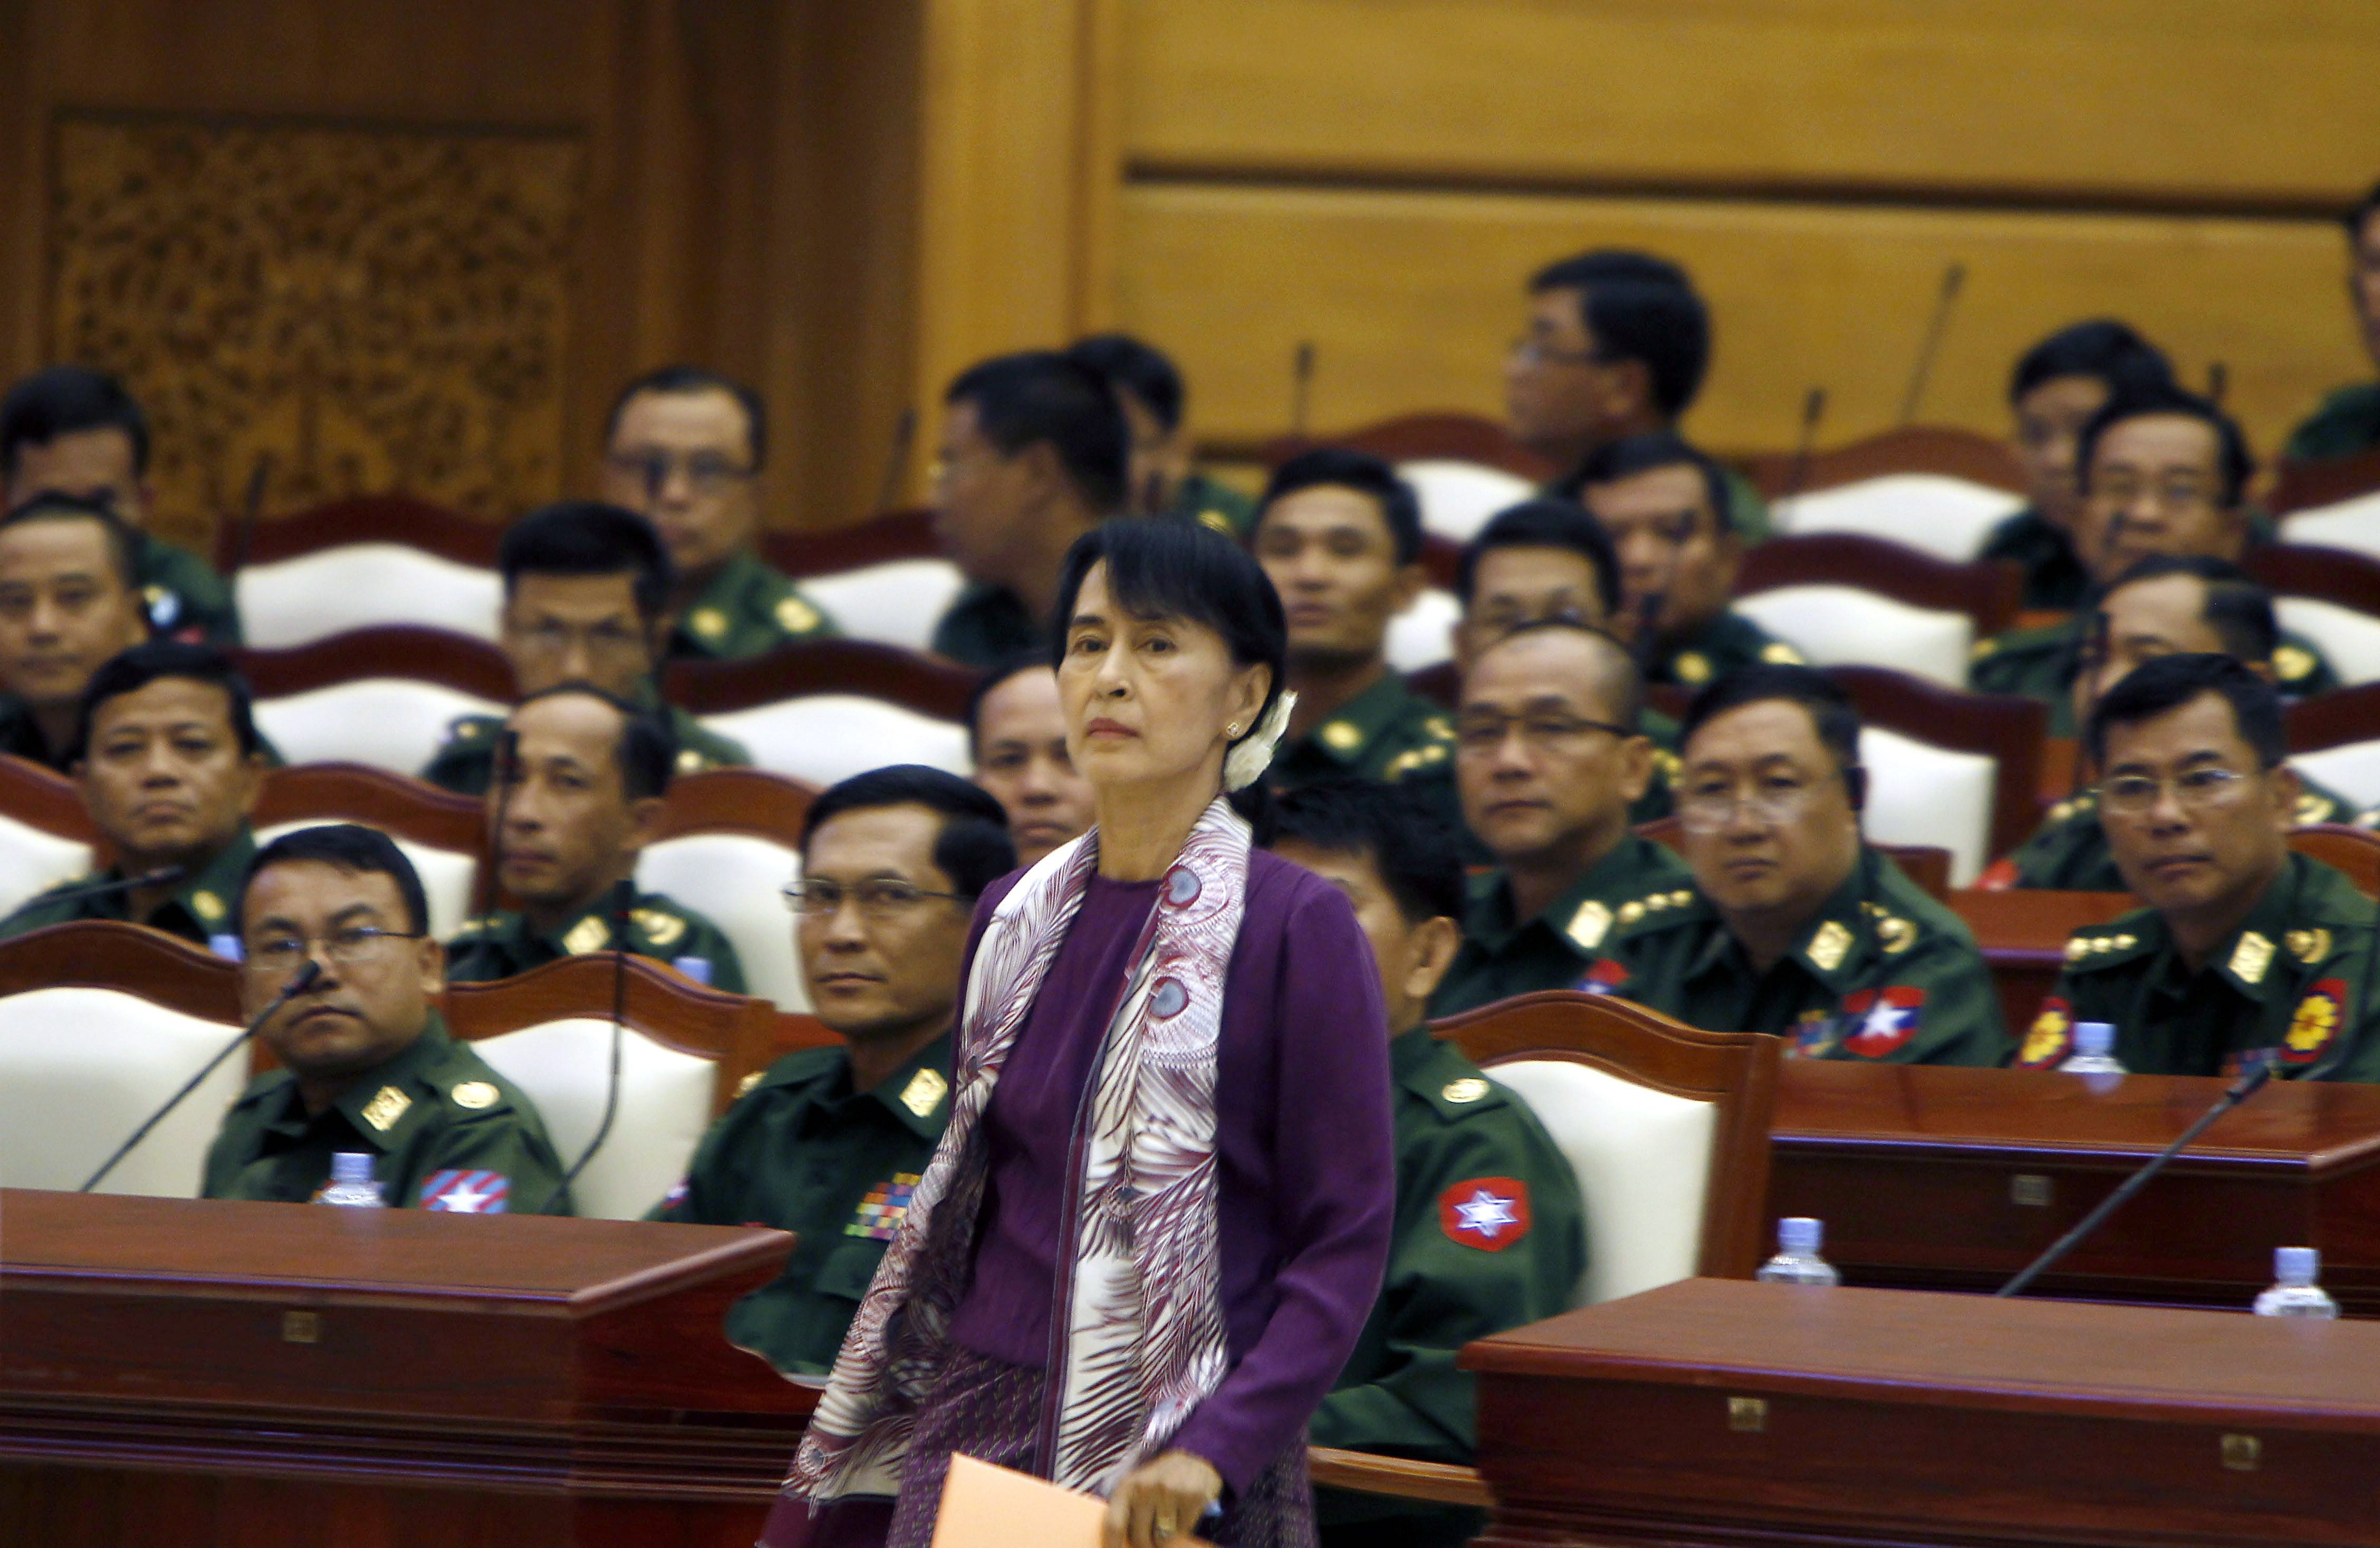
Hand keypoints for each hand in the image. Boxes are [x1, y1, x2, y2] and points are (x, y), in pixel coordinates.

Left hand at [1103, 1449, 1221, 1547]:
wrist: (1195, 1460)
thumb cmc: (1160, 1482)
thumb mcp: (1138, 1489)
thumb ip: (1126, 1512)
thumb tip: (1118, 1543)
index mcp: (1128, 1486)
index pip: (1114, 1524)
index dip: (1113, 1545)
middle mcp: (1147, 1487)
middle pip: (1139, 1538)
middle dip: (1145, 1545)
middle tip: (1150, 1541)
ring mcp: (1170, 1492)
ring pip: (1162, 1539)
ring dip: (1165, 1536)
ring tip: (1168, 1521)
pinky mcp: (1192, 1497)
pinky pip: (1183, 1531)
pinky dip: (1183, 1529)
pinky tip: (1183, 1513)